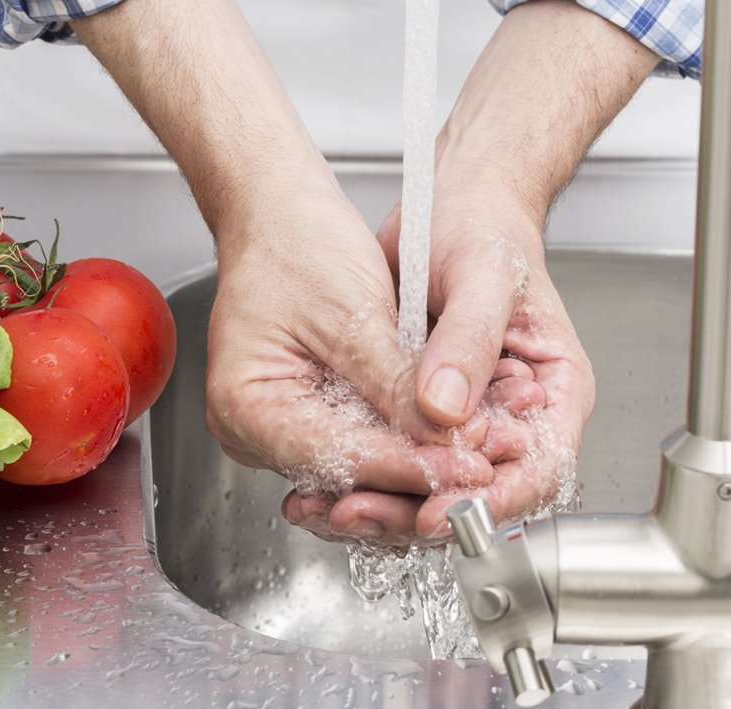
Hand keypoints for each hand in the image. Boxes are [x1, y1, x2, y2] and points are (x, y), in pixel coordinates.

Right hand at [206, 182, 494, 545]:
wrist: (280, 211)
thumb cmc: (296, 243)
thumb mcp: (354, 313)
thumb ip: (395, 382)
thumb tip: (443, 434)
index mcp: (244, 405)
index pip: (335, 457)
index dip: (407, 465)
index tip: (468, 465)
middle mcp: (253, 428)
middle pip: (344, 476)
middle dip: (419, 472)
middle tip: (486, 464)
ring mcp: (278, 427)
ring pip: (356, 467)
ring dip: (418, 460)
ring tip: (482, 450)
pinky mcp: (306, 417)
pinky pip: (357, 442)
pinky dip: (404, 439)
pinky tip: (452, 436)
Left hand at [282, 186, 594, 539]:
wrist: (445, 207)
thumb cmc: (485, 229)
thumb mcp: (485, 276)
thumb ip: (471, 341)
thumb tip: (446, 409)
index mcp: (552, 395)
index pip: (535, 472)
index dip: (487, 504)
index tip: (435, 512)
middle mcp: (510, 420)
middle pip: (475, 496)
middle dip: (415, 514)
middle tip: (358, 514)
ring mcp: (462, 424)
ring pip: (430, 490)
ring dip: (380, 504)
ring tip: (326, 508)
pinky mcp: (416, 417)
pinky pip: (395, 464)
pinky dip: (360, 477)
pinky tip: (320, 482)